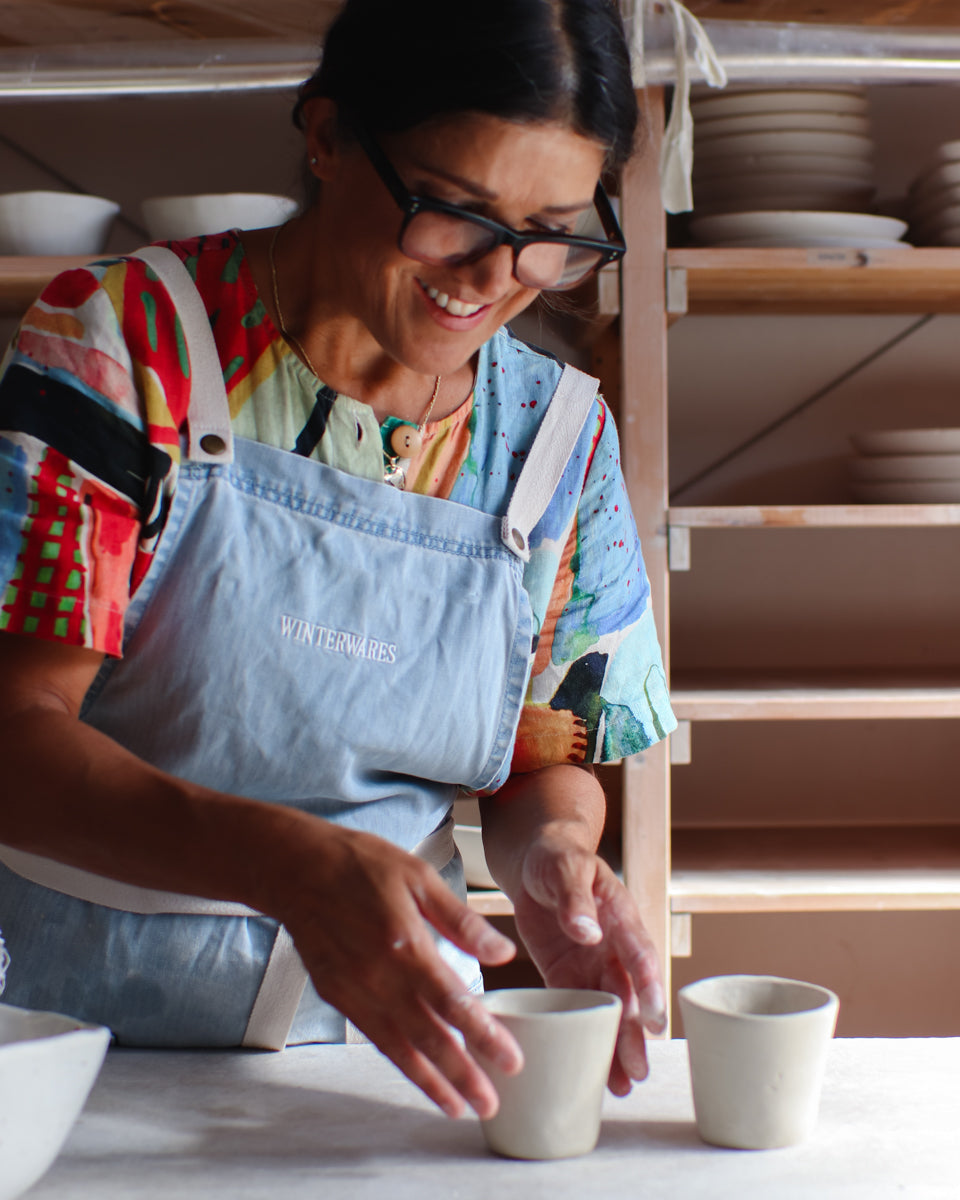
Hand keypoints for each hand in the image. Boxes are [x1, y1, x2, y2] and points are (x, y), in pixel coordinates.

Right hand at [269, 818, 523, 1118]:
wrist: (297, 869)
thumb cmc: (359, 865)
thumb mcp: (419, 877)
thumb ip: (461, 921)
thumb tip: (502, 952)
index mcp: (405, 944)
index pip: (453, 1002)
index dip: (483, 1037)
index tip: (509, 1061)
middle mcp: (379, 977)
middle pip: (428, 1038)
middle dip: (462, 1076)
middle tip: (490, 1104)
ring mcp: (356, 991)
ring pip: (400, 1048)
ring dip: (432, 1082)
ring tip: (459, 1107)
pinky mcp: (338, 997)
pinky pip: (374, 1038)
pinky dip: (399, 1063)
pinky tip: (419, 1077)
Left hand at [511, 832, 665, 1095]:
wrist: (537, 857)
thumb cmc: (559, 857)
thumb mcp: (566, 868)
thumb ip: (577, 898)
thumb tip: (589, 931)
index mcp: (620, 917)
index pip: (640, 956)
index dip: (648, 988)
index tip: (653, 1021)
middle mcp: (612, 946)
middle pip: (628, 995)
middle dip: (634, 1034)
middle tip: (639, 1072)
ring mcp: (591, 963)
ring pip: (607, 1010)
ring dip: (616, 1045)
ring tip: (623, 1085)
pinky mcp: (565, 974)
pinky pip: (575, 1009)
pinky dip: (584, 1036)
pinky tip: (592, 1066)